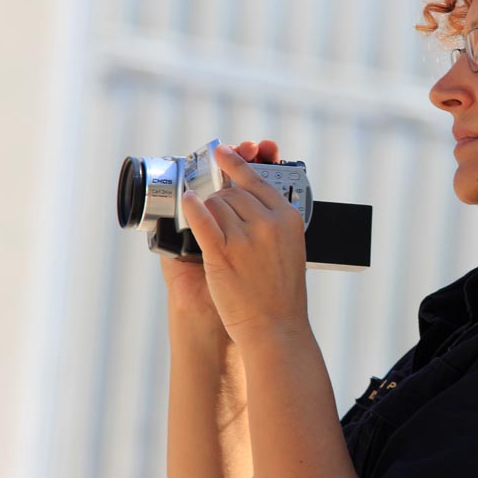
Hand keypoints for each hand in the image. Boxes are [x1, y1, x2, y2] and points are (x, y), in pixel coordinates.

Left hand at [160, 140, 281, 318]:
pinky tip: (188, 202)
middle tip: (221, 220)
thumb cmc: (282, 293)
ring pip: (214, 205)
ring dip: (208, 213)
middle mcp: (268, 223)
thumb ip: (272, 223)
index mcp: (287, 218)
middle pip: (231, 193)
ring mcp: (244, 237)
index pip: (257, 180)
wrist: (276, 326)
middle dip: (221, 200)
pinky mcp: (222, 253)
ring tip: (215, 234)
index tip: (224, 151)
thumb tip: (246, 200)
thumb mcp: (290, 248)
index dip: (236, 163)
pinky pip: (201, 219)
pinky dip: (191, 208)